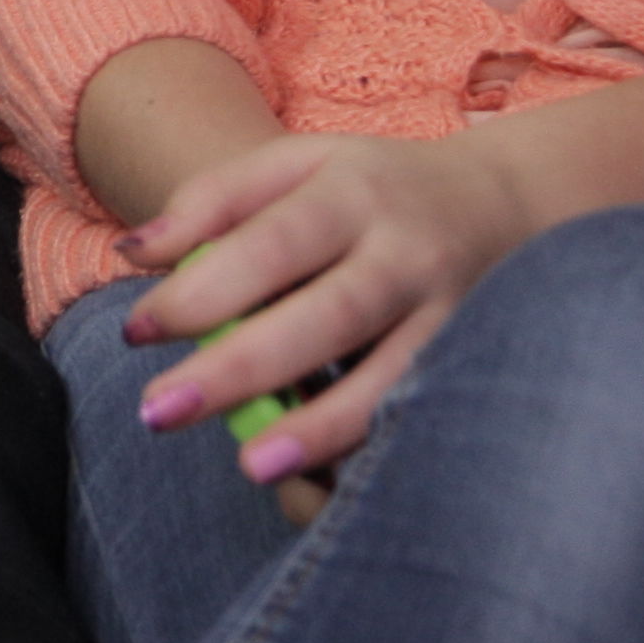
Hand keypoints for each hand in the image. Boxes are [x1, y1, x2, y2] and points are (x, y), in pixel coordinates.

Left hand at [124, 128, 550, 491]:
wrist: (510, 205)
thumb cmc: (373, 189)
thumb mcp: (296, 163)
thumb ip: (211, 200)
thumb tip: (133, 255)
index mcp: (354, 193)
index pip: (270, 243)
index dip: (202, 291)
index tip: (136, 333)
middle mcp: (410, 254)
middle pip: (328, 316)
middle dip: (242, 368)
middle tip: (159, 412)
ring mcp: (457, 314)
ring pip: (394, 376)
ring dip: (324, 427)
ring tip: (254, 467)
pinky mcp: (482, 365)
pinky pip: (425, 412)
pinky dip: (376, 445)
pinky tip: (324, 479)